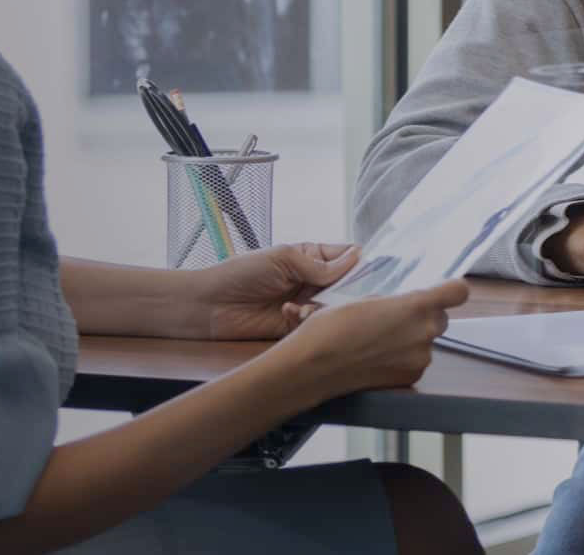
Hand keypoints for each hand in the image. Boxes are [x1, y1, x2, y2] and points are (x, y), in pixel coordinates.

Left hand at [192, 243, 360, 340]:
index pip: (346, 257)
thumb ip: (320, 264)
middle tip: (344, 292)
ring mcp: (305, 304)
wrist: (209, 306)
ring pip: (334, 307)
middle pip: (347, 285)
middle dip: (348, 289)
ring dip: (325, 306)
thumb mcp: (283, 259)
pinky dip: (307, 320)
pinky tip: (289, 313)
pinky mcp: (295, 327)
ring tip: (305, 305)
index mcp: (310, 257)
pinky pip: (315, 325)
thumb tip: (356, 258)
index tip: (374, 268)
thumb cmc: (240, 274)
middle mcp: (311, 281)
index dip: (360, 262)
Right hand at [269, 279, 470, 400]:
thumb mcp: (365, 300)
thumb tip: (407, 302)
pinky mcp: (411, 378)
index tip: (442, 290)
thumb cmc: (331, 329)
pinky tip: (377, 356)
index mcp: (416, 306)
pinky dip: (402, 358)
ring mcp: (420, 358)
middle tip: (395, 318)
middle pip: (440, 317)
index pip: (457, 292)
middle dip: (423, 316)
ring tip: (379, 339)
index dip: (450, 289)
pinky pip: (416, 361)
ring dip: (411, 338)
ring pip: (426, 341)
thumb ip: (396, 300)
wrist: (312, 367)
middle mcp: (425, 333)